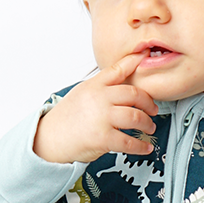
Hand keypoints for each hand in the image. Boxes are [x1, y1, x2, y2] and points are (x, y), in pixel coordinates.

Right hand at [33, 51, 157, 163]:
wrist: (50, 138)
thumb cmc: (67, 118)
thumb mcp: (82, 93)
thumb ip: (102, 87)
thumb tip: (124, 84)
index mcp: (94, 85)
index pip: (118, 69)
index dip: (134, 61)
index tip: (146, 55)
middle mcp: (99, 98)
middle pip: (134, 94)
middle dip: (149, 104)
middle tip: (153, 110)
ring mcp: (101, 118)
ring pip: (136, 117)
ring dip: (147, 124)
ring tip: (149, 127)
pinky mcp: (103, 138)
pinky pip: (129, 142)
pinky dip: (141, 146)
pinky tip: (145, 147)